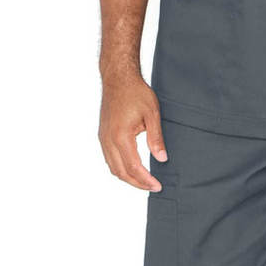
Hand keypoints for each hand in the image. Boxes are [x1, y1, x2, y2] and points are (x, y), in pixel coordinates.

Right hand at [99, 74, 166, 190]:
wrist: (118, 78)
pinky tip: (131, 167)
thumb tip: (162, 159)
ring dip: (127, 177)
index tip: (157, 186)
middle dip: (137, 183)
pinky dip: (119, 168)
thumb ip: (156, 138)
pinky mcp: (102, 134)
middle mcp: (108, 140)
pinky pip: (109, 158)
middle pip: (121, 172)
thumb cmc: (136, 92)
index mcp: (121, 136)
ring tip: (143, 181)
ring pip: (112, 167)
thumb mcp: (152, 113)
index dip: (145, 180)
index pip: (133, 167)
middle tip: (153, 187)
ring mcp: (103, 138)